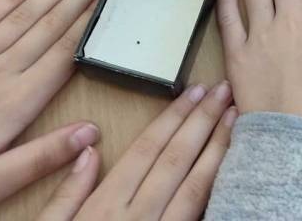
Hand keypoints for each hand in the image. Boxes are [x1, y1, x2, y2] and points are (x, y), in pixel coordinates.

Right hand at [38, 82, 235, 220]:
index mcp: (104, 207)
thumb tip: (89, 149)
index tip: (195, 92)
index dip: (174, 118)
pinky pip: (198, 219)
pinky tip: (231, 170)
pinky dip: (216, 192)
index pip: (147, 150)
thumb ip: (67, 193)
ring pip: (195, 188)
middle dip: (203, 123)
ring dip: (218, 150)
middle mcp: (136, 218)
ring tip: (234, 120)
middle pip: (176, 161)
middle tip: (225, 92)